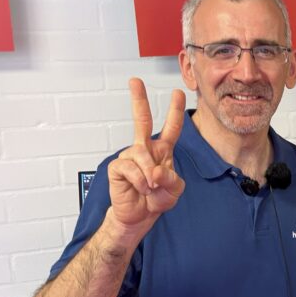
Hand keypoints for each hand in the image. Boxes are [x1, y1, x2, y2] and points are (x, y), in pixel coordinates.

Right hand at [108, 78, 185, 233]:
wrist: (140, 216)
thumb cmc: (157, 200)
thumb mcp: (175, 190)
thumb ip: (171, 178)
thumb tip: (153, 172)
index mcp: (162, 150)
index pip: (171, 128)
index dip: (174, 111)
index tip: (177, 92)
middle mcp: (145, 149)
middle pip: (140, 119)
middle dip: (138, 99)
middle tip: (135, 80)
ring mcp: (130, 156)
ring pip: (141, 155)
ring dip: (150, 176)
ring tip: (150, 188)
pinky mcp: (118, 167)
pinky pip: (131, 169)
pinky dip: (140, 182)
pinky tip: (140, 189)